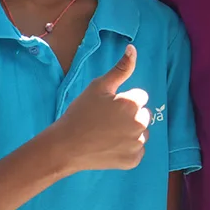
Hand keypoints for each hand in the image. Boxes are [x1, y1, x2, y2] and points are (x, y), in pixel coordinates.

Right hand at [50, 45, 149, 172]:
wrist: (66, 146)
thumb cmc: (81, 113)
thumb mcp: (99, 86)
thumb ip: (120, 69)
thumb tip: (133, 49)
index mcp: (132, 103)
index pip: (139, 97)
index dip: (123, 101)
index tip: (108, 107)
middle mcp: (140, 124)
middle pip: (143, 115)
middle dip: (129, 116)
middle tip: (107, 121)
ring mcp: (137, 144)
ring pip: (141, 132)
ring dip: (130, 132)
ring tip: (108, 134)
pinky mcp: (133, 160)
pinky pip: (137, 150)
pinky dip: (127, 149)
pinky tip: (110, 147)